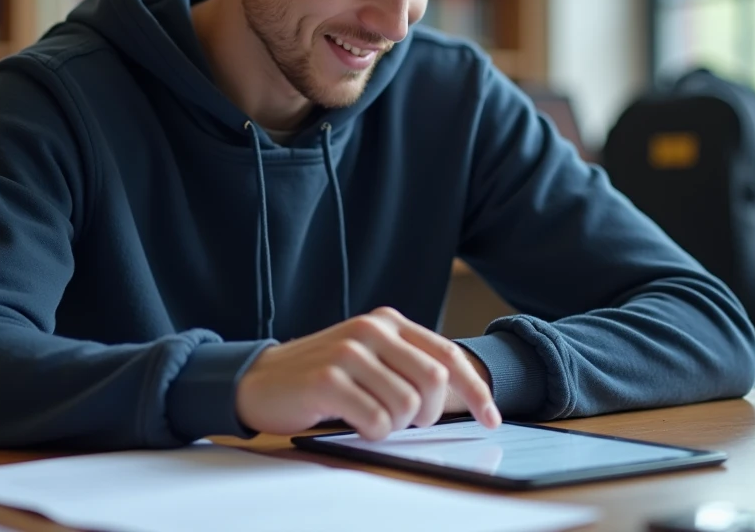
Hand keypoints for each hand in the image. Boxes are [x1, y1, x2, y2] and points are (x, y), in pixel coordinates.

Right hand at [235, 306, 500, 439]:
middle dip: (430, 414)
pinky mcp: (327, 378)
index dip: (476, 390)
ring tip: (370, 418)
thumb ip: (408, 365)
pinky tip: (354, 423)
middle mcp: (371, 329)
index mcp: (388, 321)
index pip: (447, 355)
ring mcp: (348, 351)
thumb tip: (459, 396)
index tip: (493, 418)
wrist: (261, 379)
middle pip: (433, 380)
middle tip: (409, 423)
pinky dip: (372, 432)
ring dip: (395, 426)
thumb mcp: (370, 358)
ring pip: (406, 404)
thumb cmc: (323, 375)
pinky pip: (375, 420)